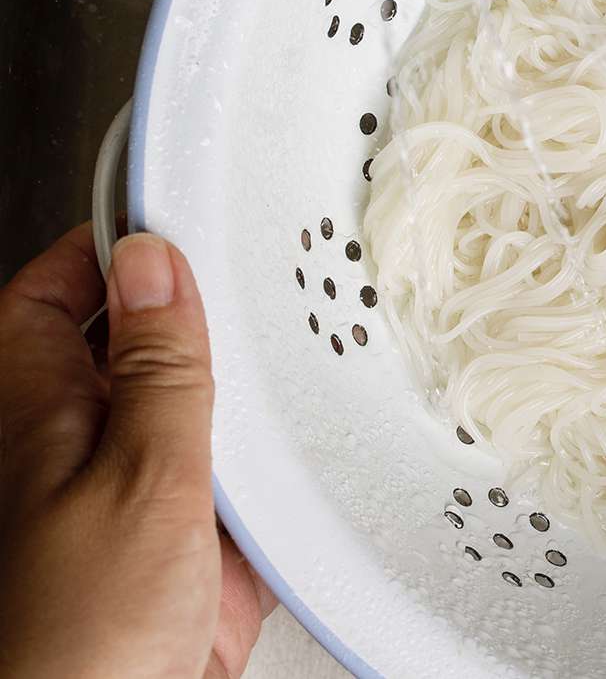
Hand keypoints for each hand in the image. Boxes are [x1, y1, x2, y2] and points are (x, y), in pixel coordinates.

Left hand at [0, 228, 275, 677]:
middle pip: (139, 347)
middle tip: (268, 280)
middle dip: (204, 319)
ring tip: (313, 360)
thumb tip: (153, 261)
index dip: (109, 246)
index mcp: (39, 415)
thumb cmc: (74, 644)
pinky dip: (284, 478)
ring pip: (202, 415)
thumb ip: (156, 368)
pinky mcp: (195, 556)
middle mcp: (83, 450)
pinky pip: (245, 492)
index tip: (180, 210)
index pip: (54, 291)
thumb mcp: (136, 477)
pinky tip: (326, 460)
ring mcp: (141, 503)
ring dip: (251, 401)